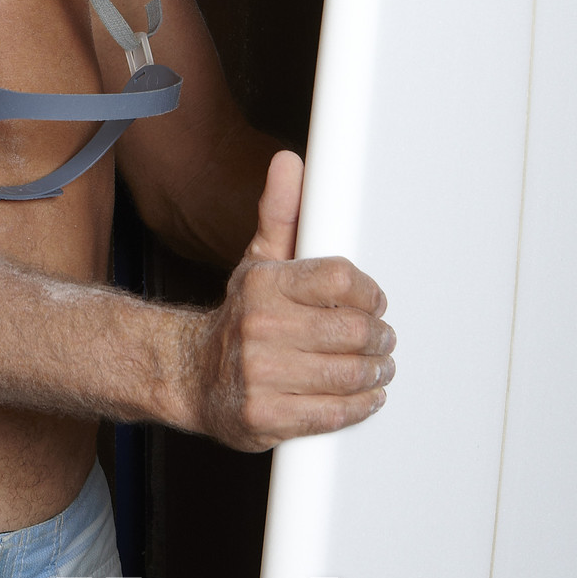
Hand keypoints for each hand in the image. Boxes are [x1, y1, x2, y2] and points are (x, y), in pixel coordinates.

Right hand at [189, 151, 394, 450]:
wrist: (192, 375)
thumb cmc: (240, 316)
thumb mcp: (259, 261)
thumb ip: (281, 213)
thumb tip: (289, 161)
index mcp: (265, 284)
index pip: (341, 279)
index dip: (370, 292)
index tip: (376, 302)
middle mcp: (261, 327)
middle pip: (352, 330)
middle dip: (379, 337)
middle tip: (384, 339)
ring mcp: (262, 375)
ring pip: (347, 373)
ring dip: (375, 372)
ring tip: (379, 367)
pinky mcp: (266, 416)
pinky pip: (331, 413)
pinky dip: (358, 406)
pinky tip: (365, 396)